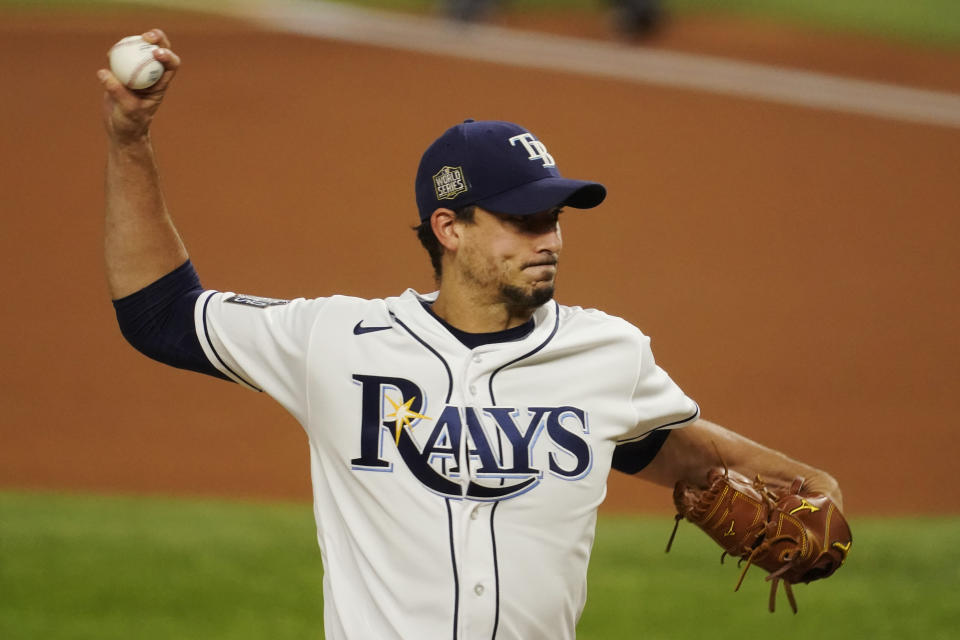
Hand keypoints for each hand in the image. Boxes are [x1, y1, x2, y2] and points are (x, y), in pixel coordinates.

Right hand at [97, 29, 179, 144]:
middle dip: (157, 38)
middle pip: (159, 50)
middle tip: (146, 36)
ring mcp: (138, 71)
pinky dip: (117, 52)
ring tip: (124, 42)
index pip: (171, 65)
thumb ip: (117, 92)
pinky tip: (110, 54)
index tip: (156, 53)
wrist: (122, 129)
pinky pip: (122, 57)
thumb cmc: (131, 123)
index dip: (168, 55)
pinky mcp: (123, 72)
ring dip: (135, 41)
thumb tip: (104, 72)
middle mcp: (152, 74)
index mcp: (161, 84)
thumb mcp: (127, 110)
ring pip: (140, 50)